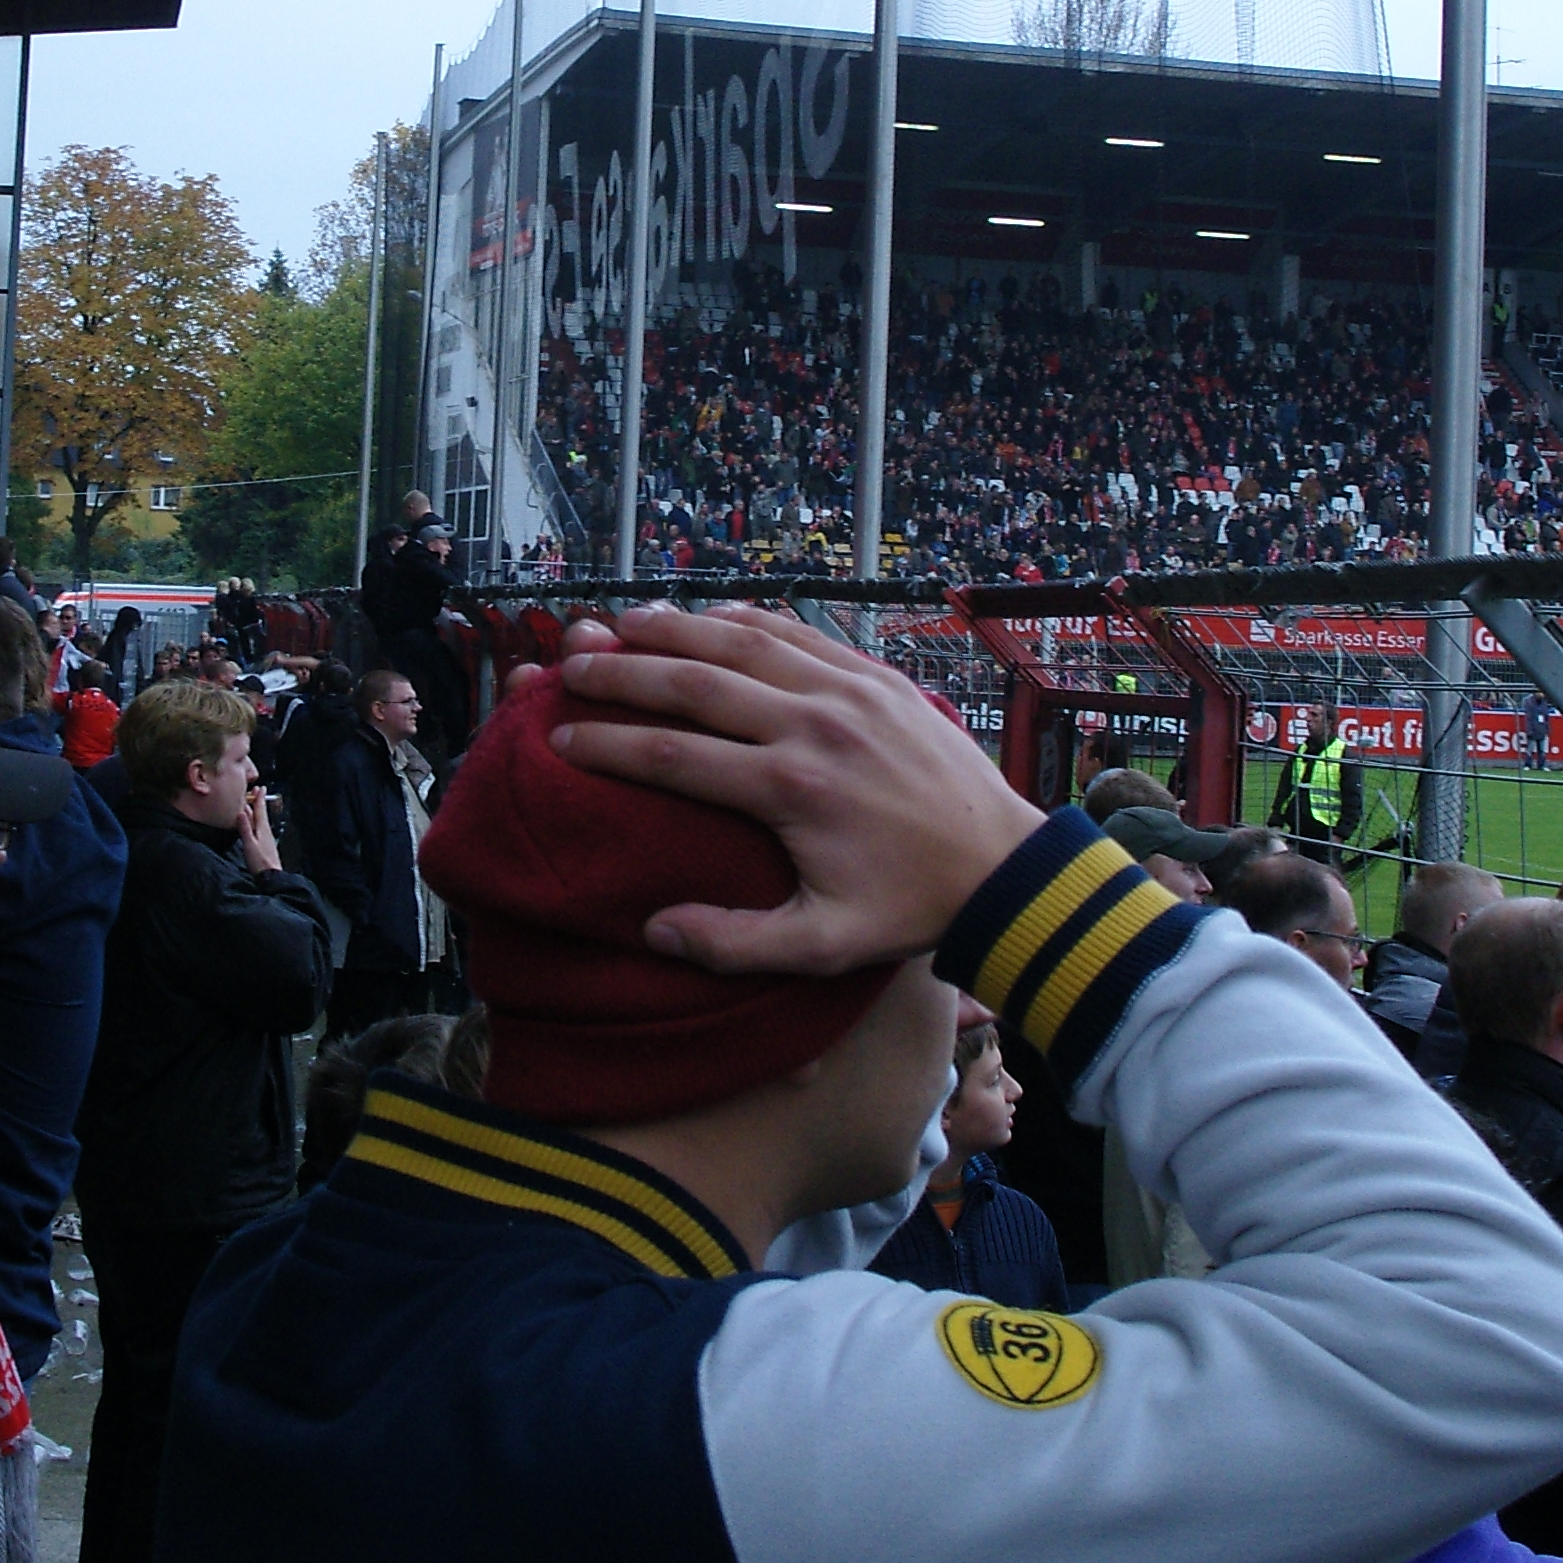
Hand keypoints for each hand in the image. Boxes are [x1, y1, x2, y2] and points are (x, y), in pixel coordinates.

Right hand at [240, 794, 283, 873]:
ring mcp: (266, 838)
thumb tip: (241, 812)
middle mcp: (265, 831)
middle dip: (258, 802)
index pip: (260, 809)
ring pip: (260, 820)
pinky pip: (259, 828)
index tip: (260, 787)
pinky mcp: (264, 845)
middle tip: (256, 791)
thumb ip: (245, 828)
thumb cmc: (260, 862)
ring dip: (256, 811)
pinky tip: (253, 825)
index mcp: (262, 829)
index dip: (259, 798)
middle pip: (260, 813)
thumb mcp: (249, 844)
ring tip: (253, 804)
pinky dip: (255, 822)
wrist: (271, 877)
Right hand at [541, 607, 1040, 977]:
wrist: (1004, 868)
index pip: (671, 756)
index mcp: (788, 789)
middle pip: (693, 682)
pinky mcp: (878, 676)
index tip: (558, 738)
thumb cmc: (910, 910)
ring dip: (675, 628)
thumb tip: (654, 930)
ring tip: (620, 623)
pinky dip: (747, 618)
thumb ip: (734, 943)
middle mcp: (811, 725)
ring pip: (742, 641)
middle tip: (570, 666)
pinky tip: (710, 616)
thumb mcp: (823, 946)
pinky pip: (799, 631)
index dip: (606, 744)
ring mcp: (847, 691)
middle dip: (622, 672)